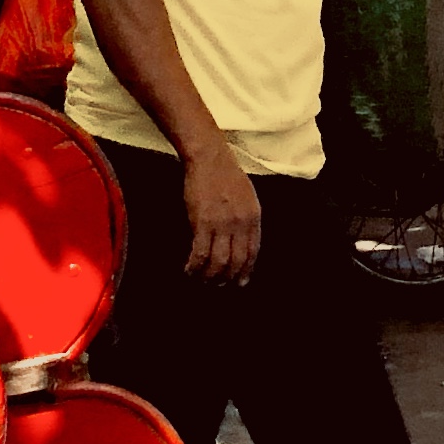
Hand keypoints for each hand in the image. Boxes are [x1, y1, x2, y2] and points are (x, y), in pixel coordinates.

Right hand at [181, 141, 262, 282]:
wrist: (209, 157)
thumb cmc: (226, 173)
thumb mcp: (247, 196)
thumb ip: (247, 218)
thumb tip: (243, 240)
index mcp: (253, 217)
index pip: (253, 252)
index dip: (246, 270)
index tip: (240, 282)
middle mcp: (240, 224)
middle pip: (237, 262)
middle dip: (228, 278)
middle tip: (218, 285)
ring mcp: (222, 224)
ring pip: (218, 263)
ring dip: (210, 277)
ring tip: (203, 280)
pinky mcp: (202, 223)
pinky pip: (200, 254)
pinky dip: (194, 267)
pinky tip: (189, 270)